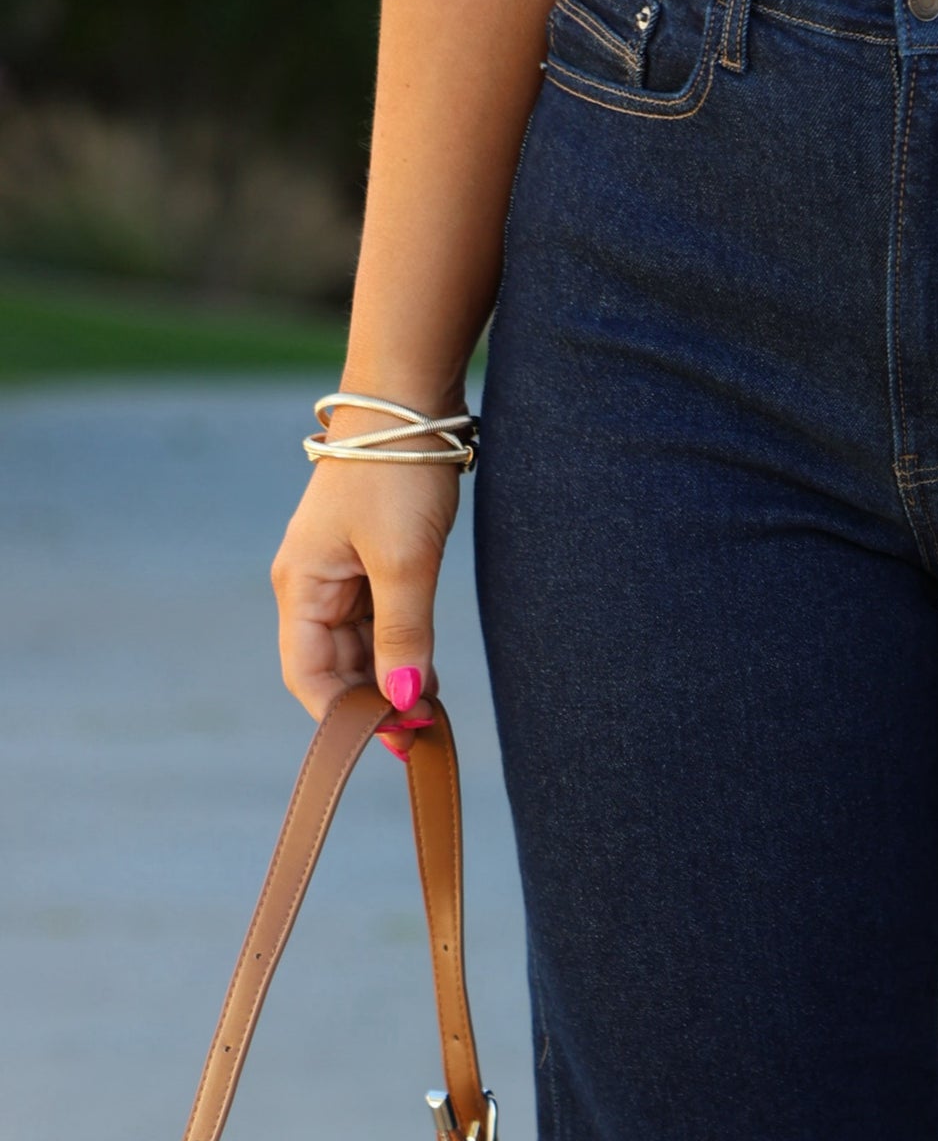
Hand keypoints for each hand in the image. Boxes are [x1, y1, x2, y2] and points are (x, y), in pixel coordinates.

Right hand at [271, 400, 461, 752]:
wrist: (409, 401)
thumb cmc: (397, 473)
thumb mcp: (406, 562)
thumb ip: (404, 636)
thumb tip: (404, 704)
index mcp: (302, 585)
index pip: (307, 677)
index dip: (345, 717)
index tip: (394, 739)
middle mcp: (311, 584)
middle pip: (333, 668)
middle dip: (372, 703)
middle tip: (424, 734)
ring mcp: (339, 574)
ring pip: (359, 650)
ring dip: (390, 681)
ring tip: (431, 712)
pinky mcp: (368, 562)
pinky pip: (377, 624)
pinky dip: (401, 652)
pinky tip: (430, 675)